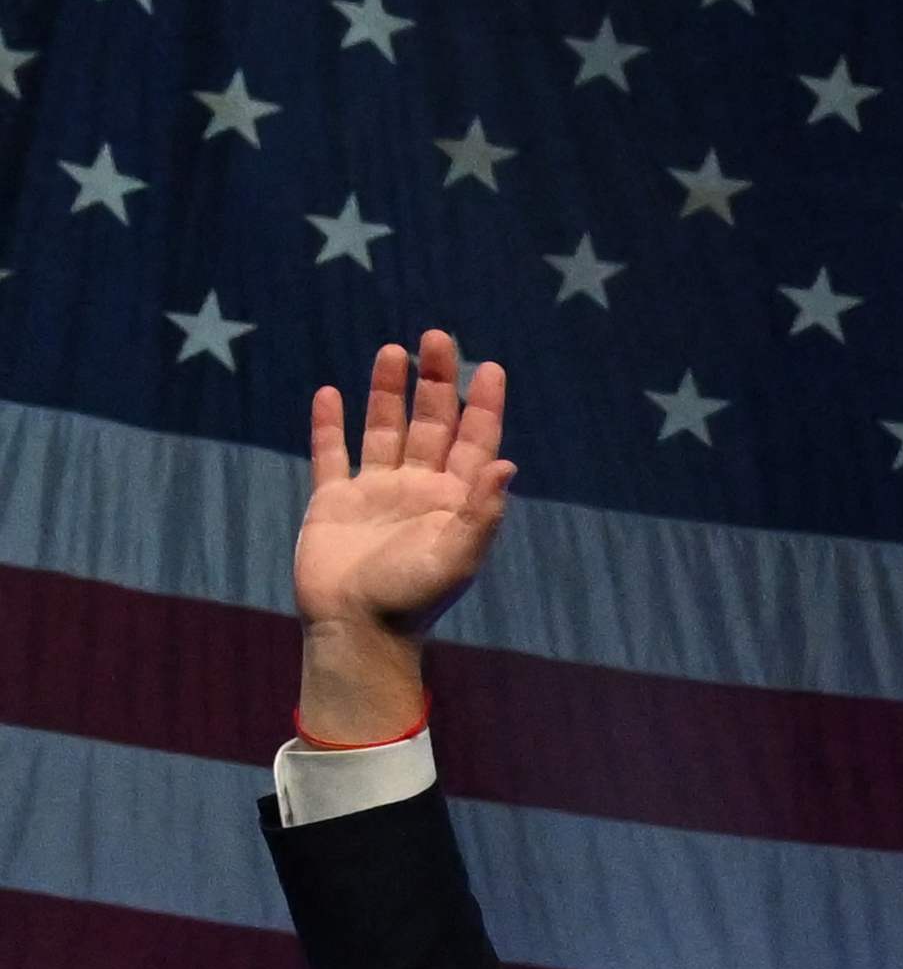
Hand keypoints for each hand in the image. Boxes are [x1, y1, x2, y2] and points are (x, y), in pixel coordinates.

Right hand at [293, 330, 511, 741]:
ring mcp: (376, 494)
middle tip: (438, 337)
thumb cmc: (413, 600)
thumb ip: (482, 512)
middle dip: (436, 382)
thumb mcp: (457, 557)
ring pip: (385, 430)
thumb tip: (506, 463)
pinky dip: (330, 426)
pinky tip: (331, 394)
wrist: (357, 631)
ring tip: (394, 351)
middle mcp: (418, 491)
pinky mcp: (333, 503)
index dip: (483, 405)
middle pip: (431, 424)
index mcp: (454, 502)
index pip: (474, 442)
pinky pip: (331, 455)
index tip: (490, 367)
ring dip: (388, 392)